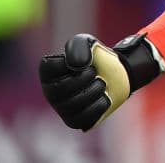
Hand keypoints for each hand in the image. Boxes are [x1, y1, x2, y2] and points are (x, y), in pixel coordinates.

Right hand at [39, 33, 161, 130]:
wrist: (116, 74)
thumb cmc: (97, 58)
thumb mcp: (88, 43)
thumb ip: (78, 46)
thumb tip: (77, 65)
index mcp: (48, 71)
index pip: (50, 68)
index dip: (72, 63)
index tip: (84, 61)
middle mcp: (50, 92)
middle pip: (60, 89)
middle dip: (85, 78)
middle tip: (95, 73)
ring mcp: (61, 109)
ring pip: (73, 105)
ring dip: (94, 90)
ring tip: (101, 84)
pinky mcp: (75, 121)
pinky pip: (84, 118)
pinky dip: (99, 105)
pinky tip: (103, 97)